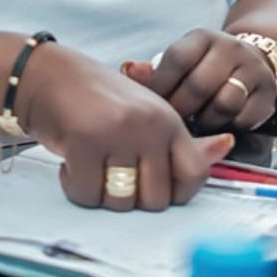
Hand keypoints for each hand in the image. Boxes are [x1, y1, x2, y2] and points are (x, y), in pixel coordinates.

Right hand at [21, 44, 233, 211]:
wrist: (51, 75)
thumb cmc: (100, 99)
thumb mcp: (147, 114)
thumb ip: (182, 141)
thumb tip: (226, 146)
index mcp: (169, 120)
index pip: (195, 174)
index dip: (175, 193)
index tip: (149, 183)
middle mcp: (149, 125)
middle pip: (156, 200)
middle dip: (131, 198)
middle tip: (112, 174)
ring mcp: (118, 132)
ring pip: (121, 202)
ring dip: (101, 194)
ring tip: (92, 168)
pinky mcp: (85, 141)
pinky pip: (87, 194)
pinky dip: (75, 187)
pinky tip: (71, 164)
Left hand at [125, 29, 276, 132]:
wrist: (254, 61)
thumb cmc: (205, 67)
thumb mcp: (181, 61)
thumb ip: (154, 70)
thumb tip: (127, 70)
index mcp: (202, 38)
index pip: (177, 60)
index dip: (160, 87)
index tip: (151, 106)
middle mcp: (230, 48)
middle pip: (199, 85)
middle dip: (181, 110)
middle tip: (171, 124)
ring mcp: (252, 70)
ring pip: (225, 102)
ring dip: (206, 119)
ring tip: (197, 121)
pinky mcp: (268, 93)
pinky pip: (246, 118)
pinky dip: (230, 126)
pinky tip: (220, 124)